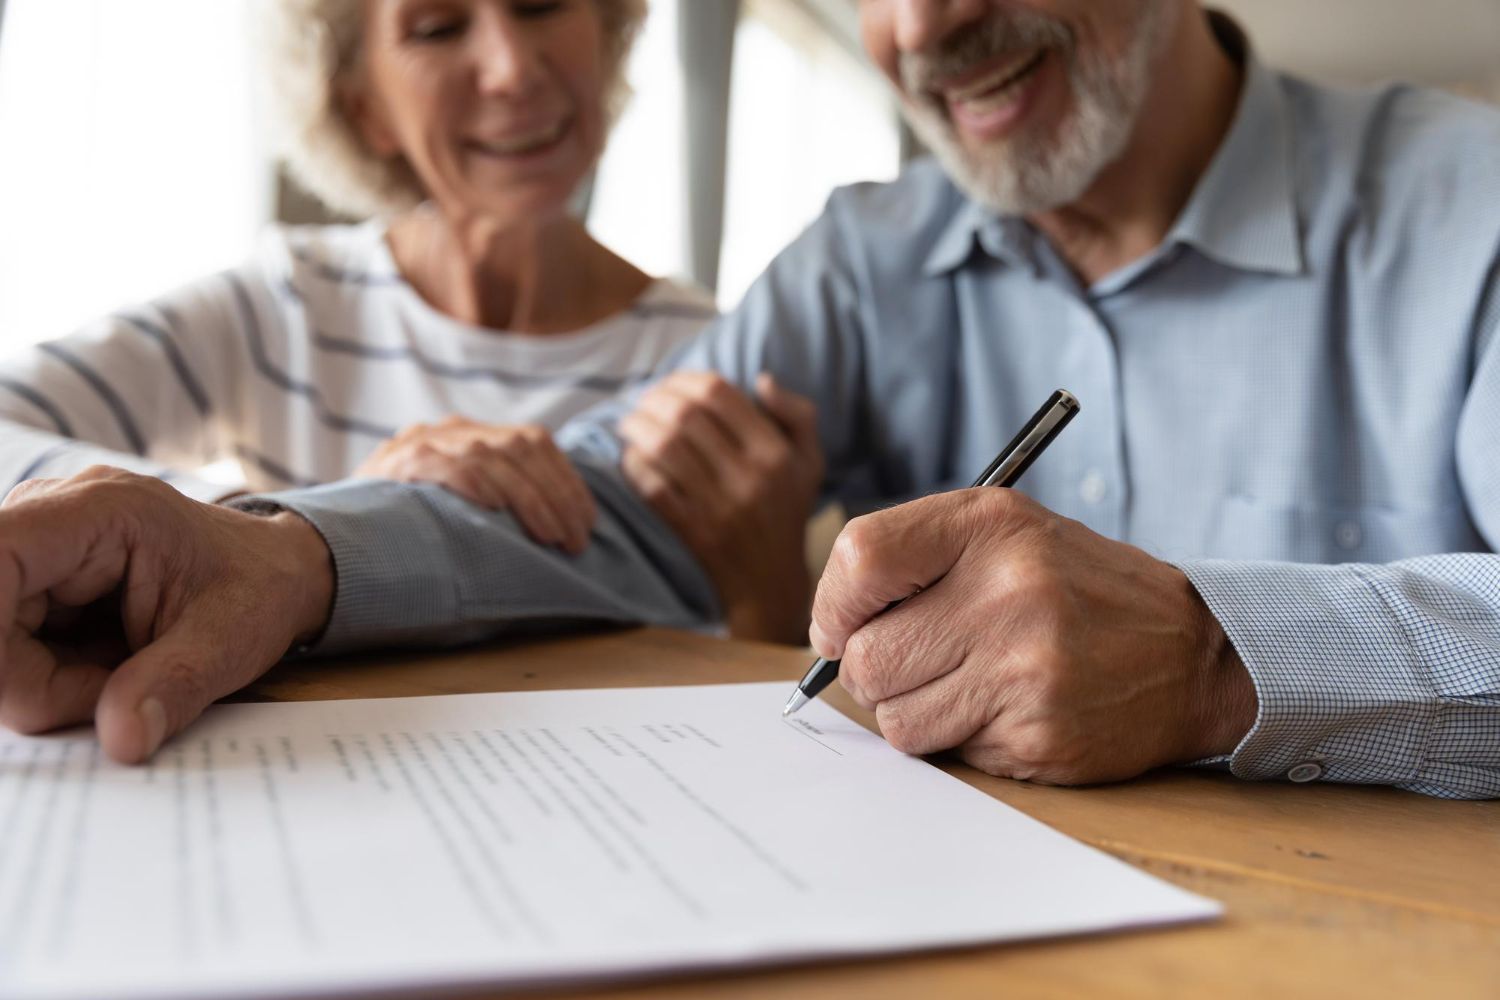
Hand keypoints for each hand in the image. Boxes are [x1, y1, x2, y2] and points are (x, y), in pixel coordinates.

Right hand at [0, 467, 333, 763]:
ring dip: (47, 686)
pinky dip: (49, 680)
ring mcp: (35, 549)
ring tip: (123, 676)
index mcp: (101, 510)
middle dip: (35, 683)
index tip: (21, 696)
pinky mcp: (30, 582)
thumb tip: (121, 741)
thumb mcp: (231, 640)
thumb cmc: (257, 589)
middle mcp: (50, 515)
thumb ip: (175, 685)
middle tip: (115, 698)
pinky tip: (105, 669)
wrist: (273, 572)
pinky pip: (9, 649)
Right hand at [357, 416, 595, 554]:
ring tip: (553, 537)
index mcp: (471, 434)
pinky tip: (498, 510)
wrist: (330, 530)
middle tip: (577, 540)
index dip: (568, 480)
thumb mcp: (457, 503)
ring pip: (494, 457)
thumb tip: (563, 529)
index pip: (535, 442)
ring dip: (531, 500)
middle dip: (558, 496)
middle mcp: (451, 430)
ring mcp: (424, 441)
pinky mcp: (400, 462)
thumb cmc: (407, 527)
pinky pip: (450, 466)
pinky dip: (479, 485)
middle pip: (522, 448)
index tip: (588, 520)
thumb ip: (498, 498)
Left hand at [619, 373, 821, 644]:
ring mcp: (720, 506)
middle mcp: (750, 477)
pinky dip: (635, 465)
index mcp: (775, 453)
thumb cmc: (786, 512)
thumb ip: (796, 415)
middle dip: (654, 399)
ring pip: (664, 447)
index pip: (720, 394)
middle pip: (686, 415)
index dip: (685, 379)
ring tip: (628, 423)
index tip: (670, 383)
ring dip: (637, 427)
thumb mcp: (809, 462)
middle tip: (641, 400)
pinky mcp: (694, 531)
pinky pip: (653, 487)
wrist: (770, 583)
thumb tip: (761, 379)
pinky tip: (630, 456)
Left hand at [809, 488, 1256, 784]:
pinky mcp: (1038, 734)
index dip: (833, 605)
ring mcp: (1025, 668)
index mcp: (990, 526)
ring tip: (966, 685)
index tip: (841, 626)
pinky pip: (946, 753)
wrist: (1194, 652)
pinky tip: (1005, 710)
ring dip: (913, 712)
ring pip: (895, 718)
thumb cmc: (1076, 589)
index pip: (859, 559)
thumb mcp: (1004, 534)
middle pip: (865, 657)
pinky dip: (960, 740)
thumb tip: (826, 632)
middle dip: (871, 671)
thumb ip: (911, 559)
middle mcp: (1008, 591)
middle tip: (913, 663)